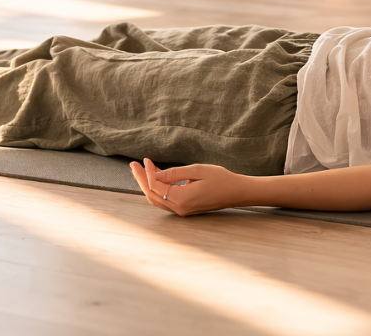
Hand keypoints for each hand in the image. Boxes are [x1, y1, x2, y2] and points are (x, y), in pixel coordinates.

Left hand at [129, 158, 248, 215]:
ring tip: (141, 170)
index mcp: (182, 199)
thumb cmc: (221, 179)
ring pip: (156, 199)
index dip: (148, 172)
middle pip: (151, 195)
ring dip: (147, 185)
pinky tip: (155, 178)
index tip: (146, 159)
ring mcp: (182, 211)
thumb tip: (155, 174)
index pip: (156, 186)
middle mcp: (180, 208)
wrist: (237, 192)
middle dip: (141, 179)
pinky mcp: (185, 209)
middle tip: (133, 165)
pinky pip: (164, 200)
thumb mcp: (198, 170)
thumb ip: (175, 173)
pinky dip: (157, 189)